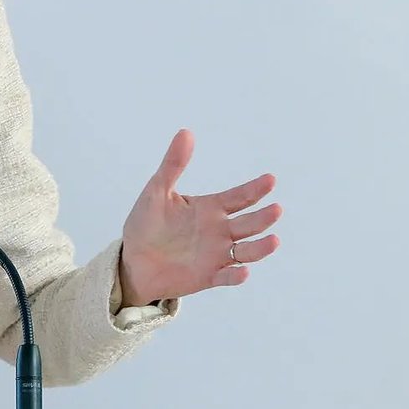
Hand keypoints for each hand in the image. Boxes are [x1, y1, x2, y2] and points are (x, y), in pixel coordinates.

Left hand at [118, 129, 281, 305]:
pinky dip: (236, 275)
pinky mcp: (208, 276)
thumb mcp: (157, 190)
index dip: (255, 189)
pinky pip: (226, 277)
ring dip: (260, 247)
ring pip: (246, 251)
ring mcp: (217, 255)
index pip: (238, 197)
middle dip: (263, 217)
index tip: (270, 179)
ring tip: (274, 240)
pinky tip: (242, 272)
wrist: (133, 259)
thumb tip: (186, 132)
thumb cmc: (146, 223)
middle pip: (248, 223)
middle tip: (276, 209)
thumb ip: (173, 164)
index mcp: (210, 208)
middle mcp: (219, 231)